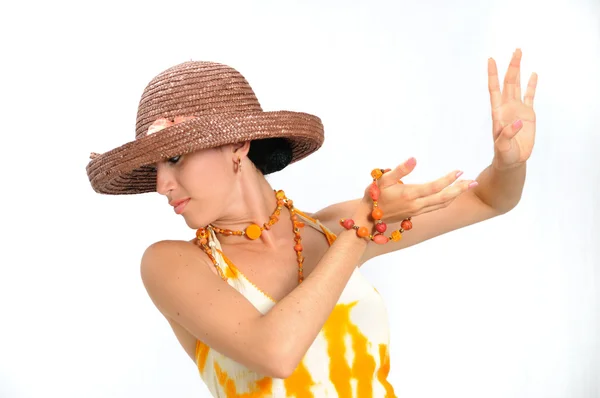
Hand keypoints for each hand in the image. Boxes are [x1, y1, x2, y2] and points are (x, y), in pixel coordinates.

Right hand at [362, 158, 477, 223]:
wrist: (367, 218)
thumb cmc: (374, 195)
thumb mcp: (383, 179)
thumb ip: (400, 169)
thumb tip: (414, 159)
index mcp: (410, 194)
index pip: (434, 187)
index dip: (448, 179)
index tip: (459, 171)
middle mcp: (416, 205)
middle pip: (443, 198)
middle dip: (459, 189)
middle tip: (473, 181)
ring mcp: (417, 211)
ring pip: (441, 204)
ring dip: (456, 195)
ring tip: (467, 186)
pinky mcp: (415, 213)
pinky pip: (436, 207)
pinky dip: (447, 200)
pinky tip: (451, 195)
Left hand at [488, 49, 537, 169]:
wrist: (512, 160)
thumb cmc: (504, 154)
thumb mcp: (503, 147)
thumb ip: (507, 135)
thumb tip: (518, 122)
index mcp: (498, 113)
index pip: (494, 89)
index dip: (493, 75)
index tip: (491, 60)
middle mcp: (507, 107)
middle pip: (508, 82)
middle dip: (511, 66)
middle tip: (516, 50)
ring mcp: (518, 109)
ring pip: (517, 85)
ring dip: (518, 71)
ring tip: (519, 54)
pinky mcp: (528, 114)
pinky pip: (530, 96)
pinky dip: (531, 85)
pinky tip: (533, 74)